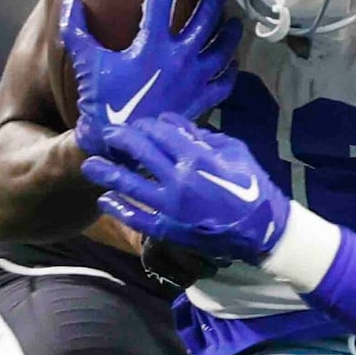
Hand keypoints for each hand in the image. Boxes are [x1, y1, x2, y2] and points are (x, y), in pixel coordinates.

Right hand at [61, 0, 238, 138]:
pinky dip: (230, 71)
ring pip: (223, 49)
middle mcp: (181, 59)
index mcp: (153, 44)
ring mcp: (195, 80)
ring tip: (234, 20)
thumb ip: (77, 31)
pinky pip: (224, 83)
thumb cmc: (104, 103)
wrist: (123, 144)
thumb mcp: (86, 63)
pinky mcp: (201, 101)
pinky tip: (231, 64)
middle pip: (206, 19)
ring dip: (229, 32)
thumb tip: (70, 4)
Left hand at [80, 114, 289, 263]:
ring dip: (106, 171)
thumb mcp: (235, 152)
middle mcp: (178, 179)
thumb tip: (176, 126)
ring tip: (91, 164)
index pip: (160, 131)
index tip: (138, 124)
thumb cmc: (253, 187)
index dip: (145, 124)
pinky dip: (118, 208)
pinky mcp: (168, 228)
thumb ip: (204, 137)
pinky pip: (136, 216)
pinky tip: (105, 199)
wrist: (264, 230)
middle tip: (109, 135)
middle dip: (120, 139)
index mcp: (197, 156)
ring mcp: (170, 206)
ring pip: (128, 183)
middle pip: (138, 151)